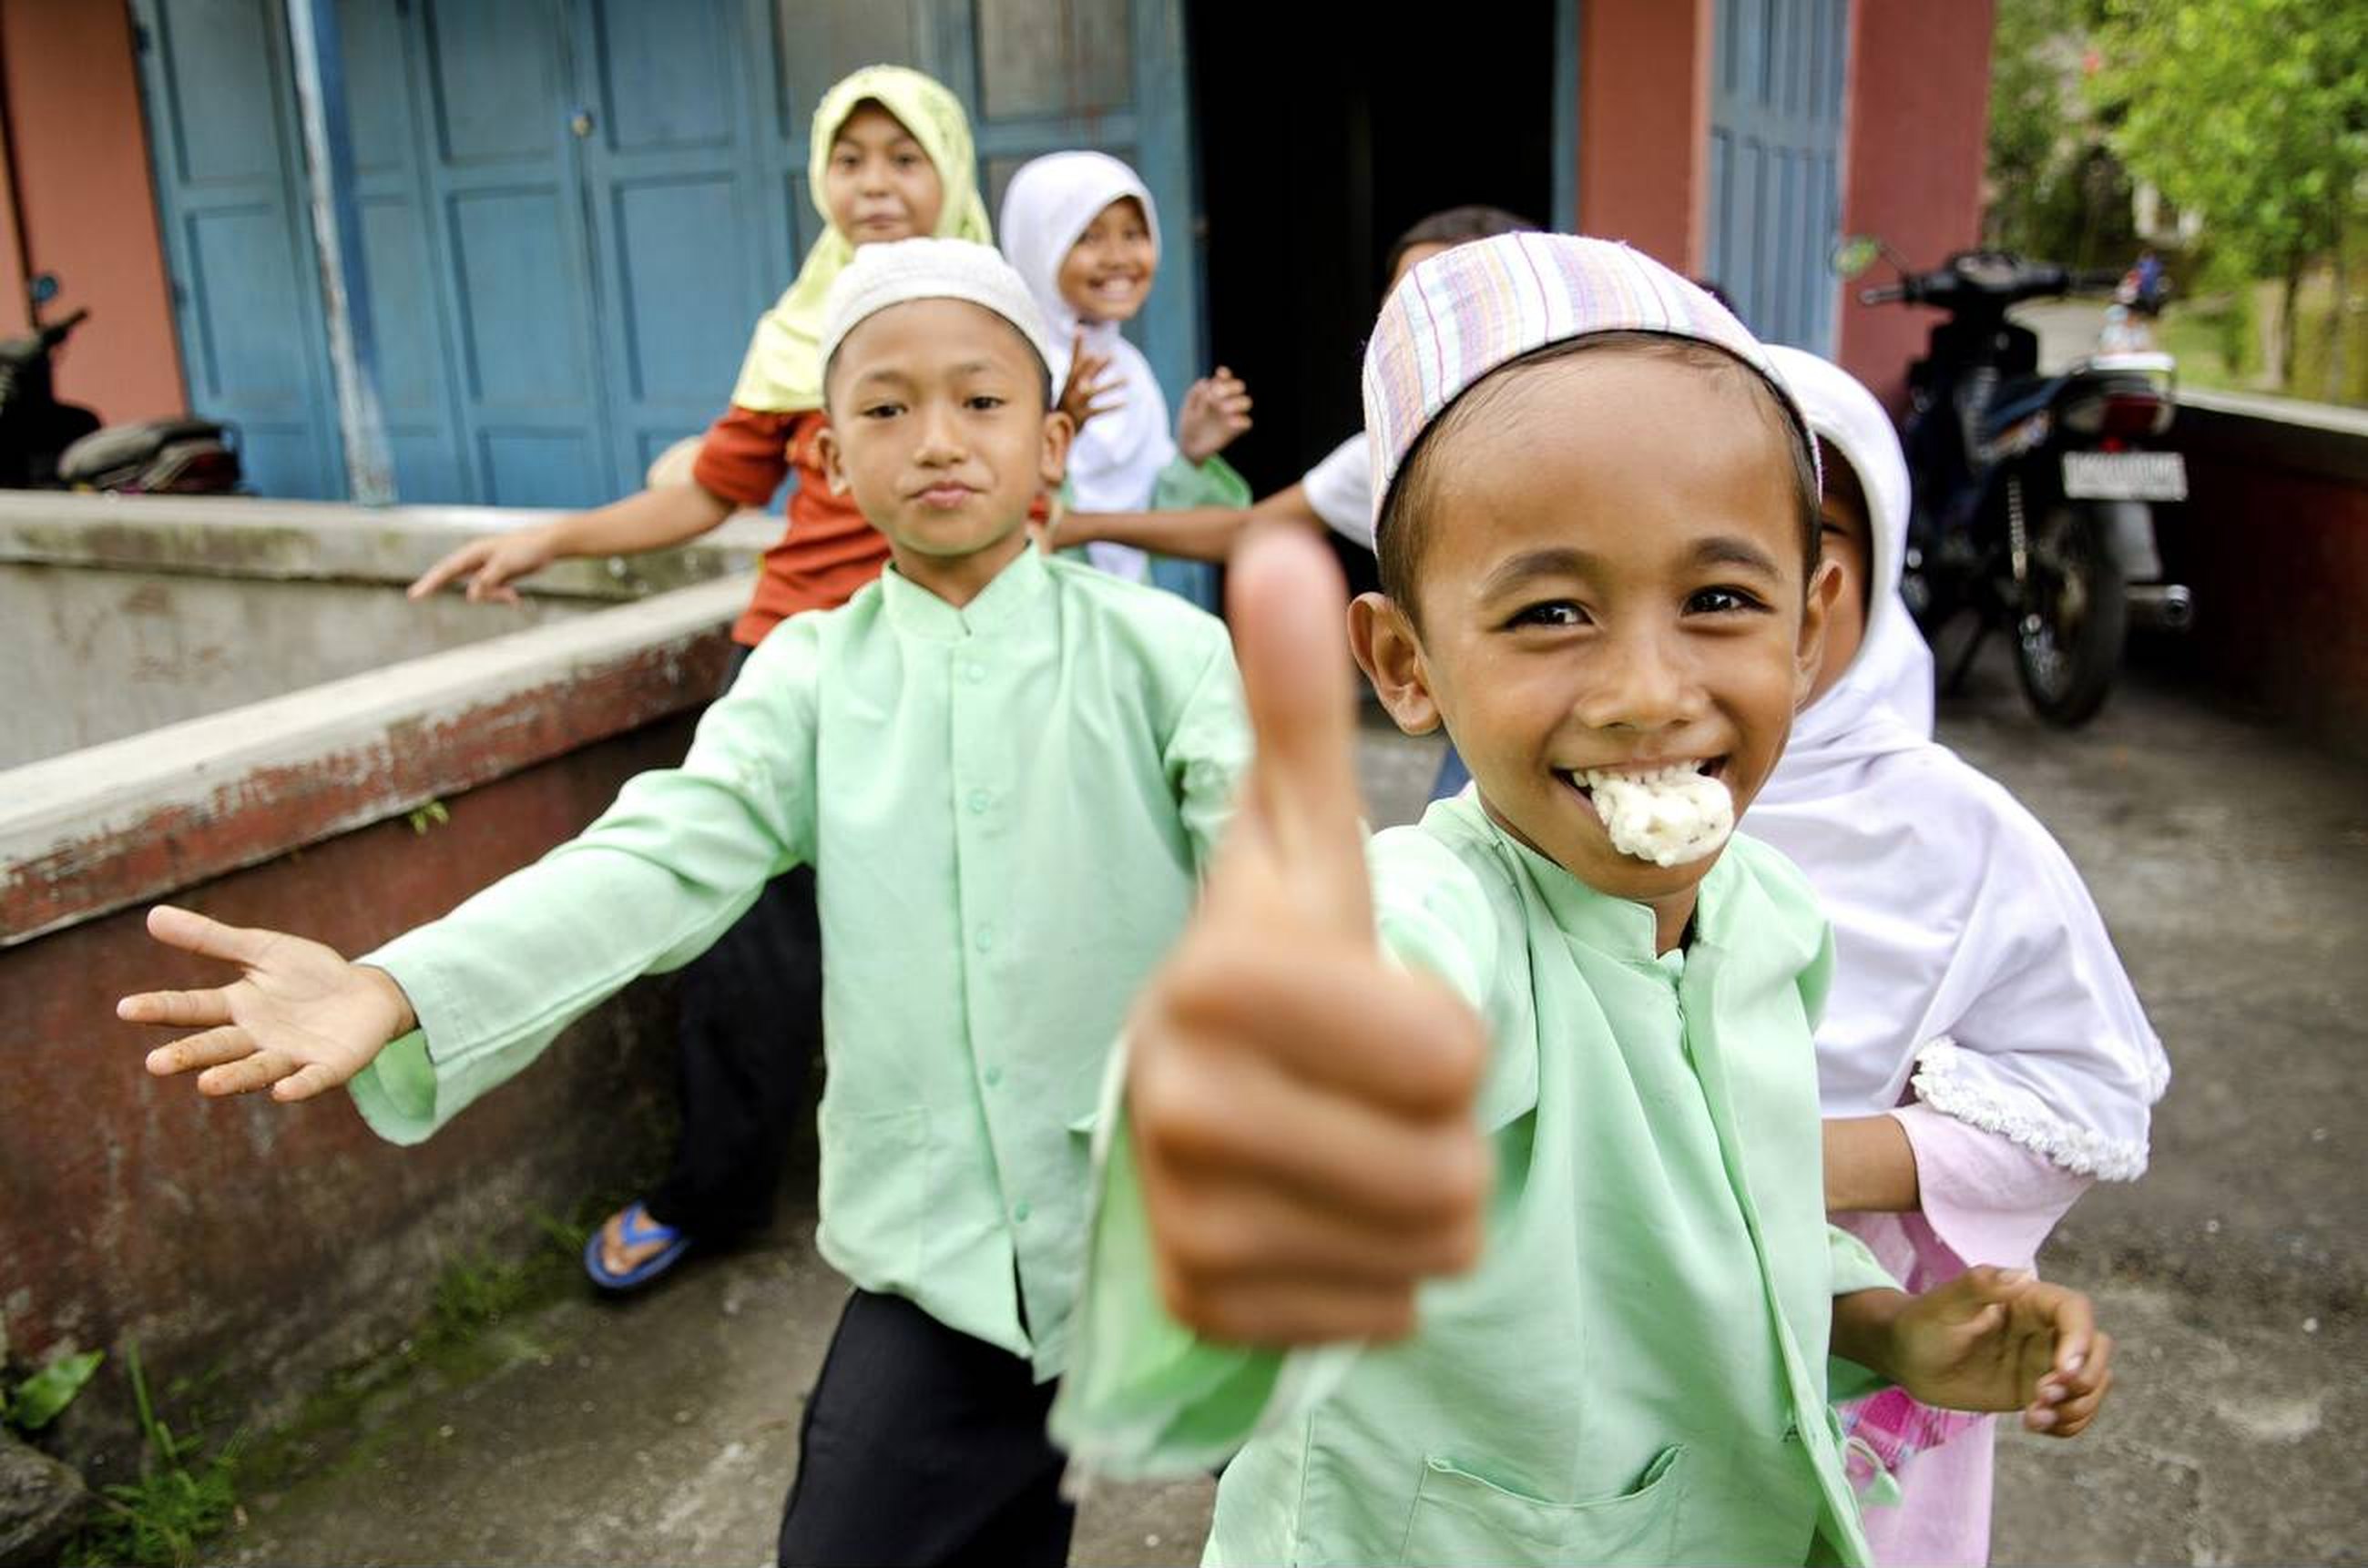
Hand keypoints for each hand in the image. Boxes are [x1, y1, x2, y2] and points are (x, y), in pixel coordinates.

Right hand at [118, 905, 416, 1101]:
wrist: (367, 994)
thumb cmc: (308, 975)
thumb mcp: (262, 949)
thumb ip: (211, 939)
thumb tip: (152, 914)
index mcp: (236, 1007)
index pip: (191, 1007)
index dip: (161, 1008)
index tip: (126, 1008)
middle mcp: (256, 1038)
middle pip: (218, 1047)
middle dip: (189, 1056)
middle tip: (155, 1064)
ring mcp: (291, 1056)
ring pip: (257, 1069)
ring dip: (233, 1078)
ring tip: (206, 1084)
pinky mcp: (328, 1067)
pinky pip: (311, 1080)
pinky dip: (297, 1086)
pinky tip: (281, 1092)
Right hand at [406, 523, 560, 603]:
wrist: (547, 545)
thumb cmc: (525, 550)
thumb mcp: (506, 566)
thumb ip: (487, 581)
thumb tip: (471, 597)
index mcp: (473, 553)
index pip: (446, 569)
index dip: (429, 582)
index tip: (414, 594)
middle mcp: (475, 560)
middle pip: (452, 576)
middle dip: (436, 585)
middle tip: (413, 596)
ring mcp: (485, 569)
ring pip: (479, 591)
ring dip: (495, 597)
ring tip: (512, 596)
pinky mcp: (496, 577)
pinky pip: (493, 593)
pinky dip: (503, 597)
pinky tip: (516, 599)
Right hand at [1058, 331, 1124, 432]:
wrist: (1051, 432)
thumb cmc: (1063, 407)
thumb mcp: (1069, 388)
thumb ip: (1079, 372)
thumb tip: (1087, 356)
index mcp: (1068, 382)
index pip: (1073, 361)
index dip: (1076, 346)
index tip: (1079, 331)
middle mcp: (1071, 390)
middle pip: (1085, 374)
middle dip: (1098, 365)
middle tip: (1112, 356)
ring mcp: (1077, 403)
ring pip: (1096, 391)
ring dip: (1112, 384)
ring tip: (1128, 380)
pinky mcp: (1082, 416)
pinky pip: (1100, 410)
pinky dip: (1112, 406)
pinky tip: (1125, 402)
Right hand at [1127, 526, 1488, 1346]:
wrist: (1191, 1095)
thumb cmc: (1274, 959)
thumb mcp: (1300, 839)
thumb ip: (1295, 705)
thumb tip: (1284, 548)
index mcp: (1217, 975)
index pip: (1450, 1059)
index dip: (1448, 1039)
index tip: (1375, 1008)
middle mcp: (1173, 1103)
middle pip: (1447, 1173)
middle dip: (1444, 1136)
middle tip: (1372, 1095)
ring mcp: (1177, 1216)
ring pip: (1426, 1256)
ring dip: (1422, 1210)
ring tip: (1353, 1150)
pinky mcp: (1194, 1305)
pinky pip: (1378, 1322)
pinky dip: (1376, 1280)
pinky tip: (1321, 1218)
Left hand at [1176, 367, 1251, 462]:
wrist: (1189, 447)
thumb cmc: (1188, 424)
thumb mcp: (1188, 408)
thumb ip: (1198, 394)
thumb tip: (1209, 383)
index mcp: (1214, 391)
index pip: (1225, 377)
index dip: (1225, 374)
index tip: (1218, 377)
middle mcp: (1226, 400)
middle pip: (1239, 386)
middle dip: (1231, 387)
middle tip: (1215, 396)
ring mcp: (1232, 414)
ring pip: (1246, 401)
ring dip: (1236, 402)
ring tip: (1222, 409)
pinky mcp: (1236, 430)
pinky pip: (1247, 422)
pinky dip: (1240, 420)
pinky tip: (1229, 423)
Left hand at [1876, 1266, 2114, 1435]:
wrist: (1907, 1358)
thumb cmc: (1922, 1323)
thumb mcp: (1944, 1304)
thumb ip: (1979, 1286)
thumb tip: (2022, 1275)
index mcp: (2027, 1300)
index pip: (2076, 1311)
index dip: (2080, 1341)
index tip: (2060, 1372)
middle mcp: (2044, 1330)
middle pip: (2097, 1349)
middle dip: (2083, 1379)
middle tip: (2041, 1396)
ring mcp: (2044, 1362)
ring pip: (2093, 1382)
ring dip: (2077, 1406)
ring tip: (2034, 1418)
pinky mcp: (2037, 1391)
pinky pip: (2075, 1409)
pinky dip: (2069, 1424)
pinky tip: (2037, 1426)